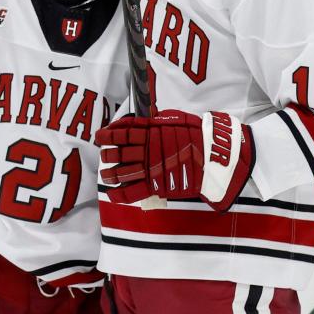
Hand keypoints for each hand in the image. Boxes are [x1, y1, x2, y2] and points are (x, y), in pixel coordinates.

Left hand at [97, 110, 253, 211]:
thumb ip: (156, 121)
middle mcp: (147, 150)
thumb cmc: (197, 135)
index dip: (109, 134)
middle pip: (119, 152)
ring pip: (122, 172)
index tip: (100, 136)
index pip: (123, 132)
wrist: (213, 155)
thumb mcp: (175, 119)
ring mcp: (150, 168)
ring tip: (105, 175)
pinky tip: (113, 193)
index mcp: (150, 132)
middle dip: (109, 155)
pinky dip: (121, 194)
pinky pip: (134, 192)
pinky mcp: (157, 185)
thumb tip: (144, 120)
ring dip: (110, 174)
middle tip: (105, 156)